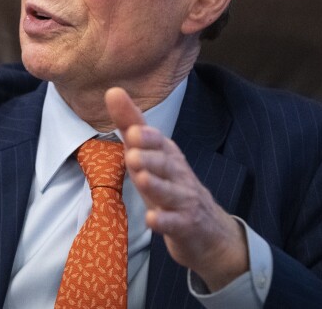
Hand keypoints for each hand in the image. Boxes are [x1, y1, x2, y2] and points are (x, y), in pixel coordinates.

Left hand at [105, 87, 247, 290]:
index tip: (134, 131)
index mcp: (168, 155)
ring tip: (141, 179)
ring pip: (170, 192)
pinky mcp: (185, 225)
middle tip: (133, 154)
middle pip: (165, 165)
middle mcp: (178, 174)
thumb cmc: (172, 185)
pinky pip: (174, 223)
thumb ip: (132, 125)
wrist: (208, 230)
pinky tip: (152, 219)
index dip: (148, 137)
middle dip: (150, 158)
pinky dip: (163, 221)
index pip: (159, 143)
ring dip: (155, 185)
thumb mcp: (150, 154)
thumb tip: (112, 91)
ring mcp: (184, 200)